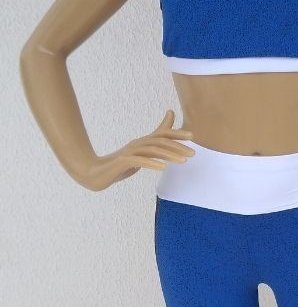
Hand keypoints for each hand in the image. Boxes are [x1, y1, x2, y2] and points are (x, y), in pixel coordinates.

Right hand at [78, 109, 193, 190]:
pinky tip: (163, 167)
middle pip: (160, 141)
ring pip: (152, 150)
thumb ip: (152, 149)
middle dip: (178, 146)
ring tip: (184, 161)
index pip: (161, 134)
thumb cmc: (119, 165)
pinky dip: (152, 163)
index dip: (176, 133)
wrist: (94, 174)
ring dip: (170, 155)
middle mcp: (136, 144)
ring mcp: (129, 152)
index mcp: (141, 143)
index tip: (192, 135)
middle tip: (193, 152)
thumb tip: (164, 142)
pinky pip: (139, 161)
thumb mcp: (140, 157)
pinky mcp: (122, 162)